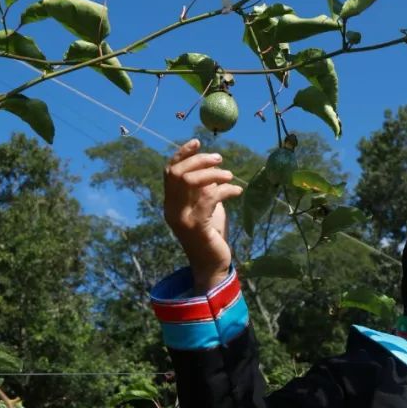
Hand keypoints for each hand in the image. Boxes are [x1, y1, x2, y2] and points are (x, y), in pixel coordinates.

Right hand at [163, 139, 242, 292]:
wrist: (213, 266)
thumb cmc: (212, 236)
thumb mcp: (206, 208)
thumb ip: (204, 190)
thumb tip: (212, 167)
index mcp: (171, 204)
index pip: (169, 172)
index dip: (181, 154)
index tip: (197, 141)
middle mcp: (171, 210)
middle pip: (178, 173)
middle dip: (199, 160)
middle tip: (219, 158)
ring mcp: (182, 219)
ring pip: (191, 182)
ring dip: (213, 174)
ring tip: (230, 176)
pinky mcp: (196, 226)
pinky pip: (209, 198)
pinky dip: (225, 190)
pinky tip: (237, 191)